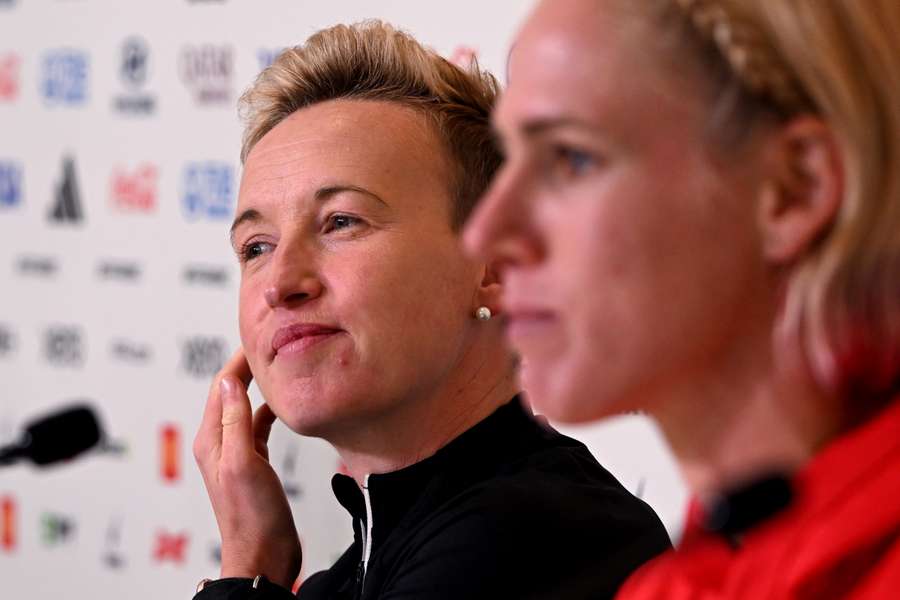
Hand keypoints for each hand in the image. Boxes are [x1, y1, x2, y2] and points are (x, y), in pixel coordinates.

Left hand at [193, 349, 301, 588]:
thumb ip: (235, 422)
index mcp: (211, 440)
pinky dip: (269, 411)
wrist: (262, 556)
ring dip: (259, 387)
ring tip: (279, 367)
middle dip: (248, 366)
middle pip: (231, 393)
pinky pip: (258, 427)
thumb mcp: (243, 464)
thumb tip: (230, 382)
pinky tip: (284, 406)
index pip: (222, 386)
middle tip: (272, 343)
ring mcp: (236, 454)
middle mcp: (220, 443)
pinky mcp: (253, 464)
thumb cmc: (252, 517)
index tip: (259, 337)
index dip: (239, 359)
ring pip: (245, 407)